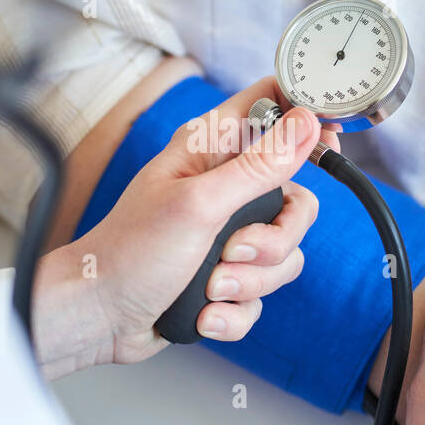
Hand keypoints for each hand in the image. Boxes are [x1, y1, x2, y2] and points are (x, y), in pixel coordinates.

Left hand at [31, 76, 336, 377]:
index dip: (306, 118)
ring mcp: (227, 235)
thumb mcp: (199, 203)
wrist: (99, 318)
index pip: (272, 106)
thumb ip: (258, 165)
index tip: (325, 146)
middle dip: (274, 240)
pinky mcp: (227, 278)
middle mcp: (225, 188)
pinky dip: (233, 311)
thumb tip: (306, 122)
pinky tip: (202, 311)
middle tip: (232, 249)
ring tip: (209, 286)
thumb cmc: (131, 252)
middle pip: (297, 202)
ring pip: (284, 257)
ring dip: (248, 283)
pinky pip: (261, 295)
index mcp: (212, 151)